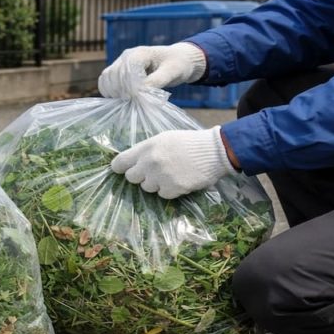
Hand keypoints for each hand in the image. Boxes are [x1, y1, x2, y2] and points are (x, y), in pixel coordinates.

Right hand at [97, 42, 206, 97]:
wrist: (177, 60)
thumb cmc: (177, 65)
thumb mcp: (172, 72)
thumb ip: (157, 81)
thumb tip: (140, 92)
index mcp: (140, 53)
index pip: (126, 71)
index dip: (130, 86)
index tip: (138, 98)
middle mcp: (126, 56)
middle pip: (114, 75)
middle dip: (122, 91)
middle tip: (134, 102)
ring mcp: (120, 62)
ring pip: (106, 78)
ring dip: (113, 91)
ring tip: (127, 101)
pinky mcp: (118, 70)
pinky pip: (105, 80)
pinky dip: (108, 90)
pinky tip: (119, 98)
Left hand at [111, 127, 235, 198]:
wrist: (214, 151)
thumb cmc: (189, 142)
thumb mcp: (164, 139)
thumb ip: (146, 150)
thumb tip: (131, 162)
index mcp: (147, 147)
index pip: (120, 162)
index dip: (119, 167)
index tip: (121, 170)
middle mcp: (151, 162)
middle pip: (131, 177)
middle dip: (140, 176)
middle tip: (153, 172)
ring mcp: (161, 176)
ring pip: (147, 187)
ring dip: (156, 183)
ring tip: (171, 173)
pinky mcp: (173, 188)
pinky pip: (162, 194)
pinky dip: (169, 190)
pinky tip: (179, 179)